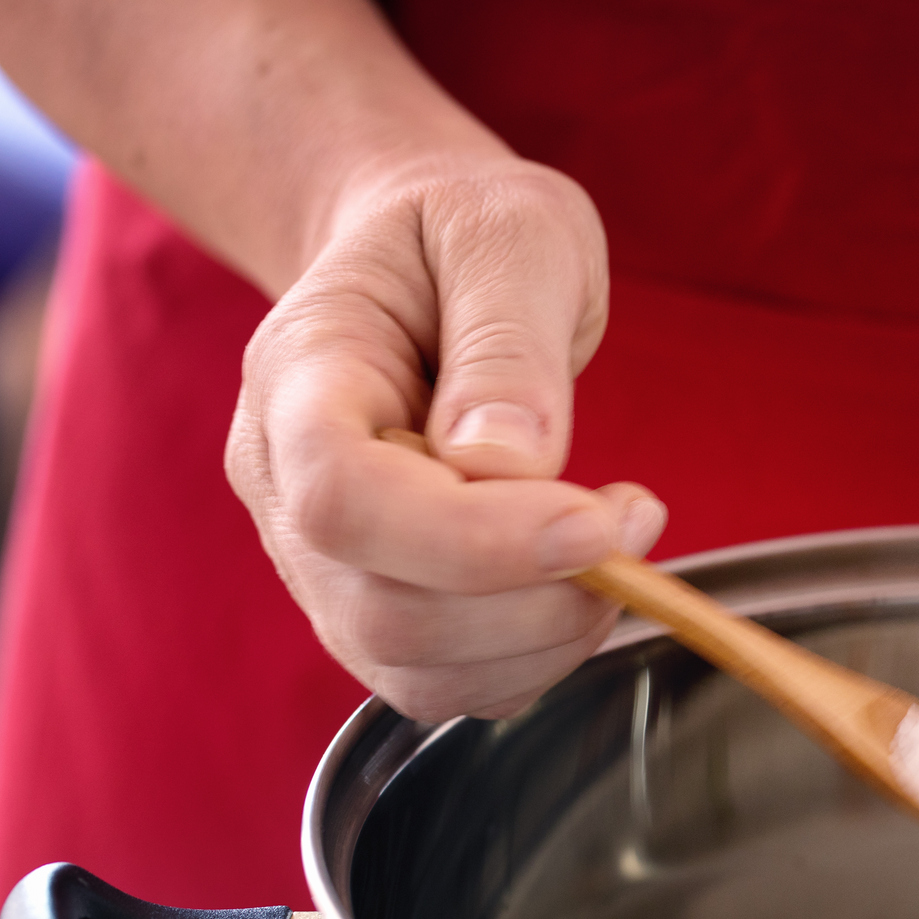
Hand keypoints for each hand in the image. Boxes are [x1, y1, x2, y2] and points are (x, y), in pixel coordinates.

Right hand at [226, 154, 665, 720]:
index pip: (343, 501)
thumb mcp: (511, 233)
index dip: (472, 540)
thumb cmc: (464, 232)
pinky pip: (448, 686)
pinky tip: (580, 579)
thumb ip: (508, 341)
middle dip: (538, 596)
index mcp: (297, 379)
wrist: (426, 261)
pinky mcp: (377, 608)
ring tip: (617, 540)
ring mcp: (322, 562)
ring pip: (417, 669)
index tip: (596, 521)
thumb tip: (510, 462)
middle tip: (634, 518)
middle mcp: (284, 486)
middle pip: (385, 611)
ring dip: (548, 635)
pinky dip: (535, 657)